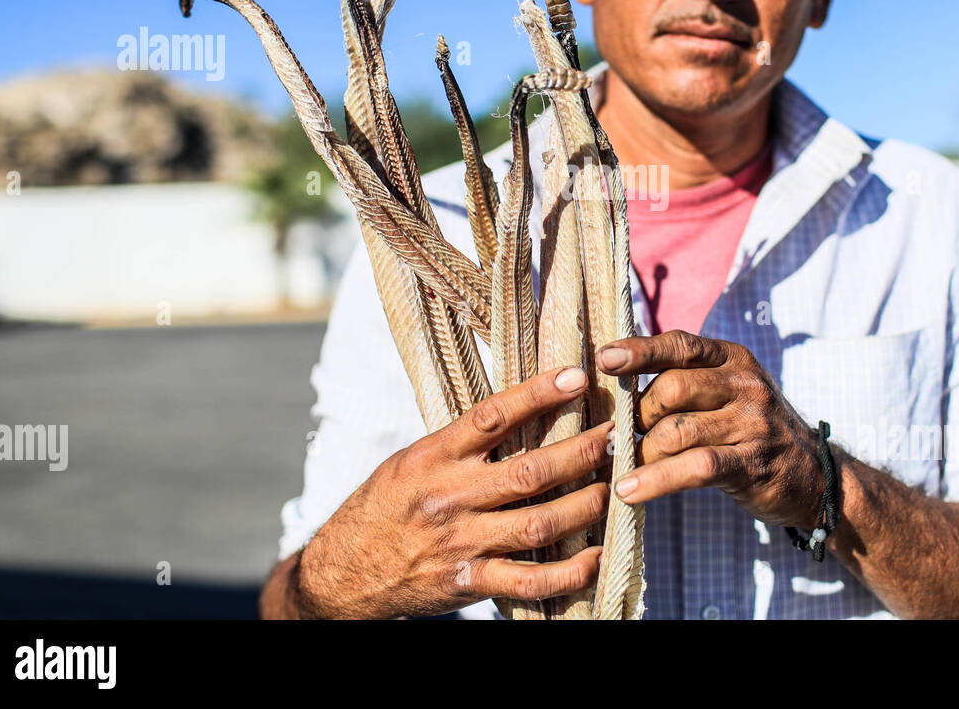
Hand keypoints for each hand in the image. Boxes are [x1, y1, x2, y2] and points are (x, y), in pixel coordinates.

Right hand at [296, 366, 611, 618]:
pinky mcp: (468, 582)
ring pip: (538, 523)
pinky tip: (595, 556)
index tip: (576, 376)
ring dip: (585, 505)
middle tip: (616, 436)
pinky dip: (568, 572)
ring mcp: (461, 542)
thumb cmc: (384, 506)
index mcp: (433, 457)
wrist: (342, 573)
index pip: (492, 416)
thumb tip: (519, 408)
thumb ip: (460, 442)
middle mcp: (448, 496)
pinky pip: (528, 580)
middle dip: (581, 452)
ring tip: (614, 488)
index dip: (538, 394)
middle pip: (529, 471)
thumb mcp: (411, 461)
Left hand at [598, 330, 822, 528]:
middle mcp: (745, 385)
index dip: (640, 350)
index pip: (681, 344)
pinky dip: (654, 481)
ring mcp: (751, 425)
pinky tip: (629, 492)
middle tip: (622, 435)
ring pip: (677, 432)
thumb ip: (687, 379)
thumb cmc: (752, 429)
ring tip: (622, 467)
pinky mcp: (751, 465)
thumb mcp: (729, 391)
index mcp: (734, 359)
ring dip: (641, 453)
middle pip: (672, 389)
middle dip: (638, 414)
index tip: (604, 358)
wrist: (816, 475)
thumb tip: (618, 377)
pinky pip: (693, 469)